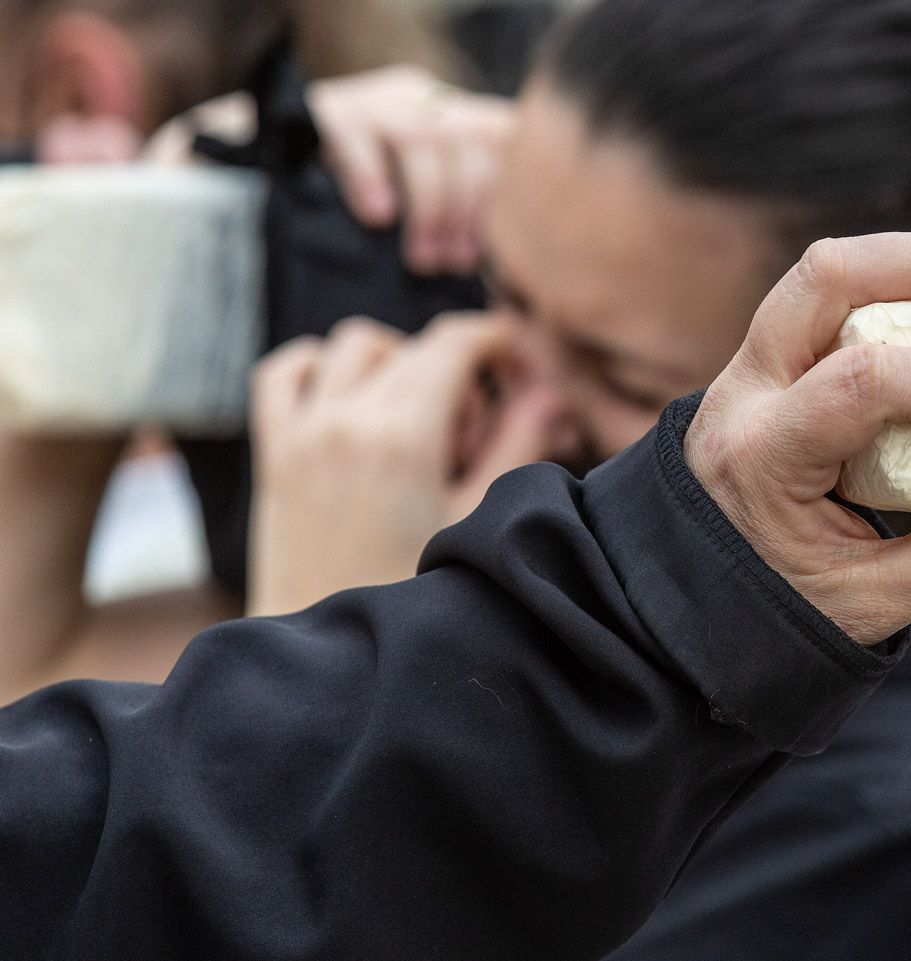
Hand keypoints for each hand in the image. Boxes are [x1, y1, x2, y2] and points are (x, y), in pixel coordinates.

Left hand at [248, 312, 566, 615]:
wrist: (327, 659)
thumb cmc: (408, 595)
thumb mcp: (476, 520)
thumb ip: (516, 446)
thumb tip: (545, 394)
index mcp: (403, 435)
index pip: (455, 342)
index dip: (498, 341)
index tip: (520, 368)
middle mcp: (346, 419)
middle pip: (417, 347)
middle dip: (461, 368)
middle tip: (479, 434)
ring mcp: (302, 432)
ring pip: (356, 344)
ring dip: (399, 361)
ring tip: (422, 420)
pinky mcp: (275, 452)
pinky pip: (284, 371)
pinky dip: (319, 367)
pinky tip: (353, 401)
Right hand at [308, 65, 514, 275]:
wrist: (290, 142)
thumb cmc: (380, 185)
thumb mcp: (432, 184)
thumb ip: (467, 203)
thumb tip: (501, 264)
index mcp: (460, 114)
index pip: (506, 139)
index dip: (511, 193)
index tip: (504, 250)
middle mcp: (425, 99)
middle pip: (468, 140)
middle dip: (468, 209)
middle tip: (456, 264)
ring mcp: (380, 99)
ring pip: (421, 140)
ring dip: (429, 208)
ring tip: (423, 260)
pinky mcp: (334, 109)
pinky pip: (357, 138)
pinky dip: (372, 179)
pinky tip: (378, 218)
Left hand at [685, 210, 910, 644]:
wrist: (678, 596)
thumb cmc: (772, 603)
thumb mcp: (866, 603)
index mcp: (761, 455)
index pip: (855, 384)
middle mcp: (746, 388)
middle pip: (826, 278)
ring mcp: (753, 361)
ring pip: (832, 269)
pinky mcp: (775, 352)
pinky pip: (841, 292)